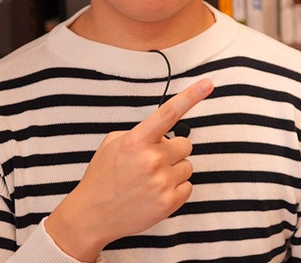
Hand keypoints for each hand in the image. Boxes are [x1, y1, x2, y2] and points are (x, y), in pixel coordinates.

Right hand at [45, 79, 213, 261]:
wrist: (92, 215)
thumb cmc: (103, 177)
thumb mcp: (113, 144)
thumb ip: (141, 133)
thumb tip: (165, 135)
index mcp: (136, 141)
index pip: (169, 113)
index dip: (191, 97)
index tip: (208, 84)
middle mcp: (151, 159)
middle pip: (185, 144)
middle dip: (172, 151)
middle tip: (153, 163)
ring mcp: (161, 182)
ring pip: (187, 166)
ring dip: (173, 171)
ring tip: (150, 180)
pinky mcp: (169, 202)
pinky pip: (188, 186)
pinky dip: (176, 189)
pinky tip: (156, 193)